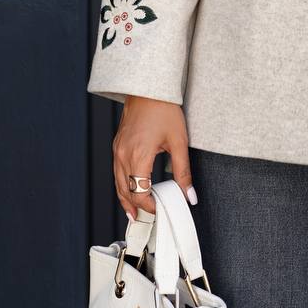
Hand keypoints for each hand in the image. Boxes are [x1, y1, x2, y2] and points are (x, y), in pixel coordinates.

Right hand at [113, 96, 196, 219]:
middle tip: (146, 219)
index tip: (161, 209)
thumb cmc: (164, 109)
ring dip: (126, 199)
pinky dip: (122, 184)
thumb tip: (190, 195)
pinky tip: (129, 189)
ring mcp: (118, 150)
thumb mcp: (179, 141)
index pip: (139, 192)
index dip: (150, 205)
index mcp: (138, 155)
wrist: (148, 87)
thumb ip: (183, 172)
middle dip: (136, 207)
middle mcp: (123, 154)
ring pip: (118, 183)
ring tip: (135, 213)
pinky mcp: (117, 145)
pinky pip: (116, 171)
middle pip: (125, 191)